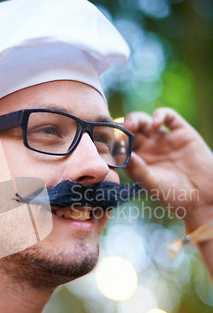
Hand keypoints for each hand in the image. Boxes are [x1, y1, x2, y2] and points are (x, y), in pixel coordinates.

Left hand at [123, 107, 212, 228]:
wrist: (204, 196)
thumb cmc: (175, 195)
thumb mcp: (152, 184)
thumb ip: (137, 169)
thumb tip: (123, 153)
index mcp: (138, 160)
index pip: (121, 146)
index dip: (115, 142)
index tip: (109, 142)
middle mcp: (149, 148)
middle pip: (130, 131)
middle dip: (123, 128)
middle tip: (121, 130)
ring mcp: (164, 139)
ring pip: (145, 121)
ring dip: (136, 119)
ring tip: (133, 125)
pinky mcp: (181, 132)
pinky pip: (168, 117)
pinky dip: (159, 115)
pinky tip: (155, 124)